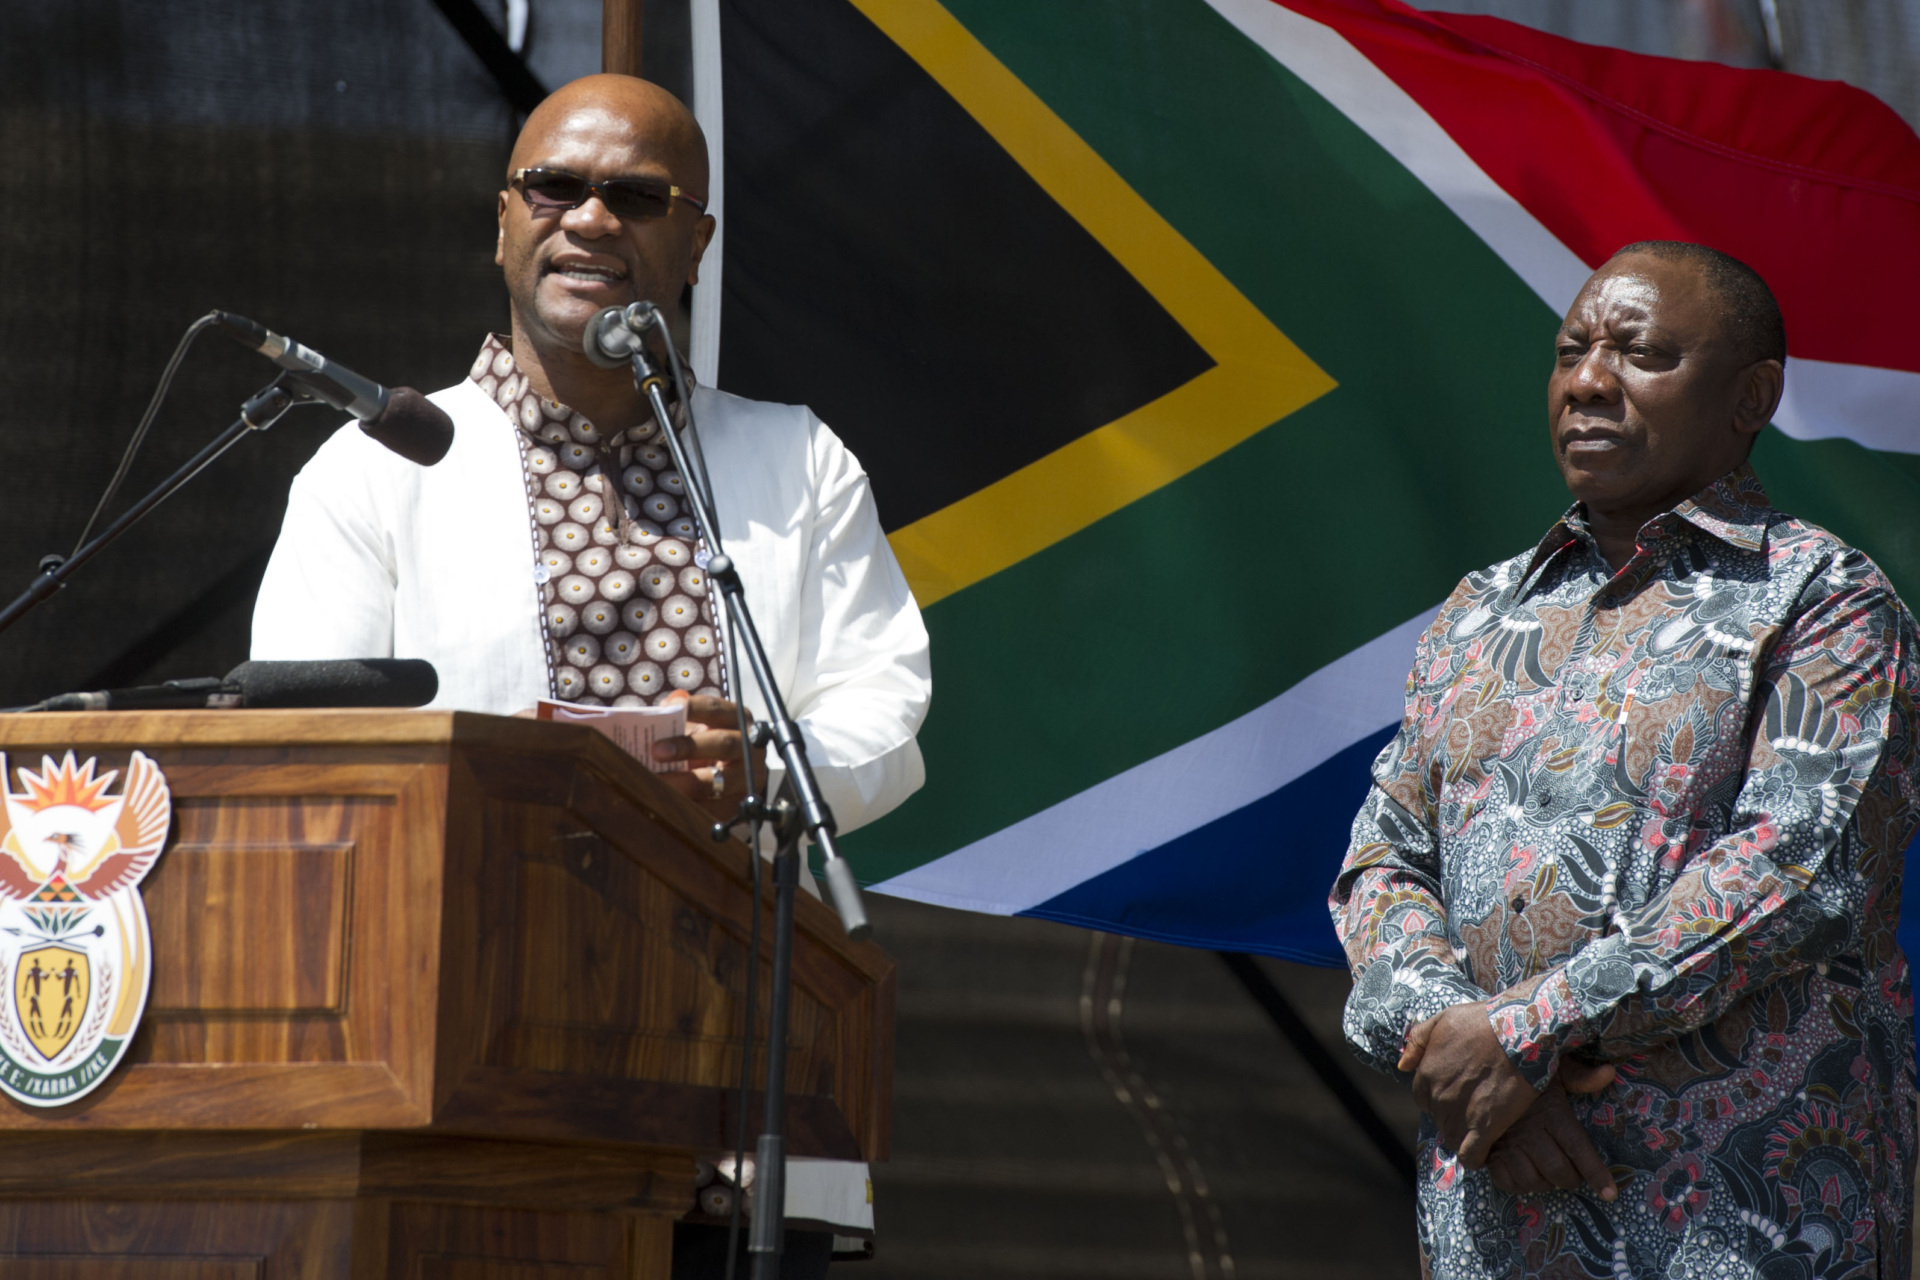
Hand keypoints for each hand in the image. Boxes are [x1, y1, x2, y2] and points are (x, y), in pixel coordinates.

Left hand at [651, 692, 764, 823]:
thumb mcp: (701, 728)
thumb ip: (682, 718)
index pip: (716, 710)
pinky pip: (713, 807)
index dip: (693, 708)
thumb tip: (661, 709)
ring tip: (655, 783)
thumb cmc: (709, 746)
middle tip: (656, 751)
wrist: (736, 779)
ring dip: (683, 782)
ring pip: (718, 780)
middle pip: (723, 743)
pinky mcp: (740, 804)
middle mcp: (749, 748)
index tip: (666, 708)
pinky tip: (666, 802)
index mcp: (739, 721)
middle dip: (688, 747)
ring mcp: (747, 778)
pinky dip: (688, 805)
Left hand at [1398, 1003, 1540, 1167]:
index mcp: (1426, 1074)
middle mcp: (1439, 1097)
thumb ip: (1417, 1041)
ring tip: (1479, 1127)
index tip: (1456, 1093)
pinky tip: (1482, 1151)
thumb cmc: (1483, 1022)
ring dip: (1462, 1135)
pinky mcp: (1485, 1127)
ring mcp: (1460, 1113)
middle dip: (1452, 1115)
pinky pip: (1471, 1154)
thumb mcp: (1443, 1020)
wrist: (1519, 1033)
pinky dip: (1474, 1157)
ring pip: (1452, 1138)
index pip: (1423, 1099)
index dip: (1438, 1097)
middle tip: (1473, 1107)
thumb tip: (1402, 1065)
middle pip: (1438, 1118)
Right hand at [1485, 1059, 1617, 1200]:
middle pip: (1559, 1170)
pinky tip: (1525, 1174)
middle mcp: (1530, 1132)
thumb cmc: (1518, 1074)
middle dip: (1571, 1179)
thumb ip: (1579, 1075)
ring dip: (1545, 1183)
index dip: (1595, 1173)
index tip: (1609, 1193)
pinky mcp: (1488, 1153)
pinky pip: (1506, 1181)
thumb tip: (1609, 1073)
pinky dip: (1519, 1185)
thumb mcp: (1550, 1069)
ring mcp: (1507, 1145)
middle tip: (1572, 1175)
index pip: (1578, 1147)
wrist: (1472, 1074)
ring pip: (1534, 1180)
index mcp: (1550, 1112)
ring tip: (1549, 1175)